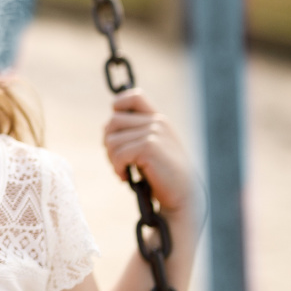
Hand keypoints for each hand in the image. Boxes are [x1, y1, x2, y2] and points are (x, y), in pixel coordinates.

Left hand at [102, 89, 197, 214]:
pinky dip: (117, 168)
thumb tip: (106, 128)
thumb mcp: (152, 148)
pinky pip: (118, 154)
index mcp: (158, 119)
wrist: (183, 195)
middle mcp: (157, 122)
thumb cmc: (164, 176)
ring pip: (112, 139)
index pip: (134, 96)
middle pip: (113, 121)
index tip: (116, 130)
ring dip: (111, 159)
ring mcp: (154, 132)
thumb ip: (136, 134)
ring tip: (122, 170)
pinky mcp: (149, 147)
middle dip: (108, 143)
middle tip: (117, 161)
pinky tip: (124, 177)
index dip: (118, 107)